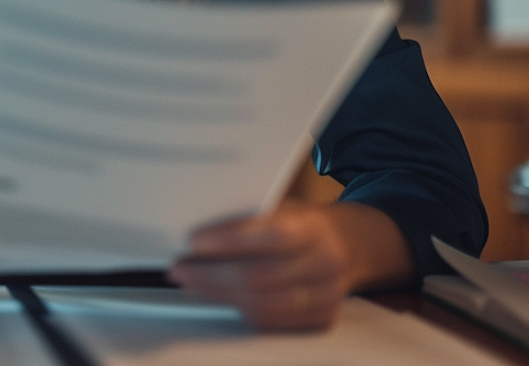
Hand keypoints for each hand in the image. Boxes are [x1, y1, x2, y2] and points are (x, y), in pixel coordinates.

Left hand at [167, 203, 366, 330]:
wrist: (348, 245)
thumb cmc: (304, 223)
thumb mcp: (284, 206)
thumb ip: (252, 216)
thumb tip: (200, 228)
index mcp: (315, 228)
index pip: (271, 236)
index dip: (229, 240)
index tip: (194, 241)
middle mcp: (325, 263)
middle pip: (260, 277)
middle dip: (211, 274)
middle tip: (181, 268)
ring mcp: (326, 295)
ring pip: (262, 304)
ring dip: (218, 294)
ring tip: (192, 282)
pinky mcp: (321, 319)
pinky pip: (270, 321)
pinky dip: (239, 307)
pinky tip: (219, 294)